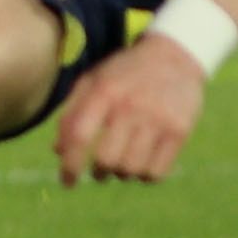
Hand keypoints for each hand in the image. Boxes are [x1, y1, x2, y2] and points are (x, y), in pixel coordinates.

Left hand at [54, 33, 207, 183]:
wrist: (175, 56)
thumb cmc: (124, 73)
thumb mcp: (93, 81)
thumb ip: (72, 113)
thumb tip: (58, 152)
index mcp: (104, 91)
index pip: (79, 136)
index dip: (69, 166)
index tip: (67, 181)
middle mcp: (131, 106)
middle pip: (106, 160)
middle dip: (98, 172)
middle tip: (99, 169)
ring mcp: (158, 119)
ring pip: (131, 170)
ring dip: (122, 174)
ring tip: (122, 163)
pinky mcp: (180, 131)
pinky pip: (156, 173)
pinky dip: (144, 175)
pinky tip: (142, 163)